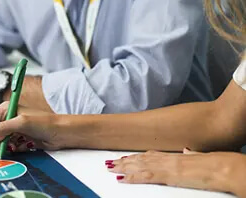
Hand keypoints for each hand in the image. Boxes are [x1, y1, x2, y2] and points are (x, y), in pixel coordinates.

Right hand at [0, 101, 63, 151]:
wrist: (59, 133)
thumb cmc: (44, 122)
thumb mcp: (22, 122)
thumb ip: (3, 128)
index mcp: (6, 109)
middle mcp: (7, 118)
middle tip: (9, 140)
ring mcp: (13, 129)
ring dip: (7, 145)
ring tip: (17, 143)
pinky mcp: (18, 139)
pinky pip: (8, 148)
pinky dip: (15, 148)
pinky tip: (25, 145)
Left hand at [106, 150, 245, 196]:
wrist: (220, 167)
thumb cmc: (214, 164)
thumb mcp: (199, 157)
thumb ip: (190, 154)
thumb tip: (186, 150)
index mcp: (174, 156)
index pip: (150, 154)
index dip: (136, 156)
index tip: (126, 157)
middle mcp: (167, 159)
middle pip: (141, 159)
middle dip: (125, 161)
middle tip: (110, 162)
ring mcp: (166, 167)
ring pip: (139, 166)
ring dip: (123, 168)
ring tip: (111, 168)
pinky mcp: (167, 176)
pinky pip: (145, 177)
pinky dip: (132, 178)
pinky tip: (122, 179)